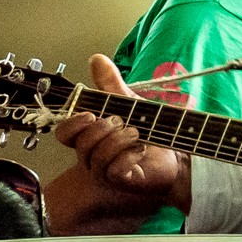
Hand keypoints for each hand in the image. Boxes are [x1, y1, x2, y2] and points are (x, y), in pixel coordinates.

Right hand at [49, 55, 184, 208]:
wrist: (176, 152)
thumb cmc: (149, 130)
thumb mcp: (128, 102)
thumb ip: (110, 82)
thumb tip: (96, 59)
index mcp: (90, 136)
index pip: (64, 134)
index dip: (72, 124)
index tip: (90, 114)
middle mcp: (92, 156)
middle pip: (81, 145)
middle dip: (102, 129)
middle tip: (121, 121)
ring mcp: (105, 172)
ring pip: (97, 157)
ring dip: (118, 141)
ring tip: (136, 133)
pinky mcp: (121, 182)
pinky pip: (114, 171)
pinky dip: (129, 156)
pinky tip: (141, 150)